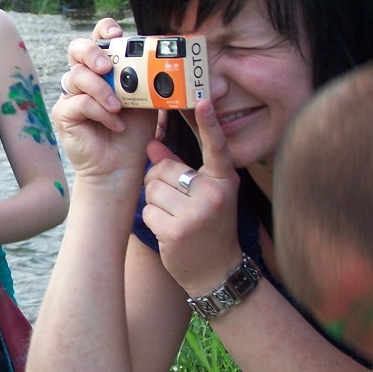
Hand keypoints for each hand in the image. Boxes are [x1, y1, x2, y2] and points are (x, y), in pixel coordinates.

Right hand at [53, 19, 155, 180]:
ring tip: (119, 107)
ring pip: (76, 76)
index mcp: (103, 69)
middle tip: (108, 68)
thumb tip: (158, 57)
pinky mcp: (64, 114)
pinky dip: (100, 112)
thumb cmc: (133, 132)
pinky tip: (115, 123)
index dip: (103, 30)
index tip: (116, 33)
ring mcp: (71, 95)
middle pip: (76, 49)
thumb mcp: (146, 99)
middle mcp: (84, 78)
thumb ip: (145, 78)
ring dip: (101, 90)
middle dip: (92, 53)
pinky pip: (78, 103)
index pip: (97, 38)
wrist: (121, 164)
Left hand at [142, 99, 241, 293]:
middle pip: (163, 169)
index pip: (215, 147)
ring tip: (175, 218)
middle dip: (159, 183)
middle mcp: (214, 194)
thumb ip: (179, 167)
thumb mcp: (203, 194)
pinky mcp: (177, 231)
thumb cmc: (209, 227)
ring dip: (155, 204)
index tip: (203, 99)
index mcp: (224, 180)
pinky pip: (148, 211)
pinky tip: (169, 231)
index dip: (209, 123)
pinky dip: (152, 220)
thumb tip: (152, 143)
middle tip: (177, 204)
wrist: (216, 271)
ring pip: (152, 189)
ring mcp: (197, 213)